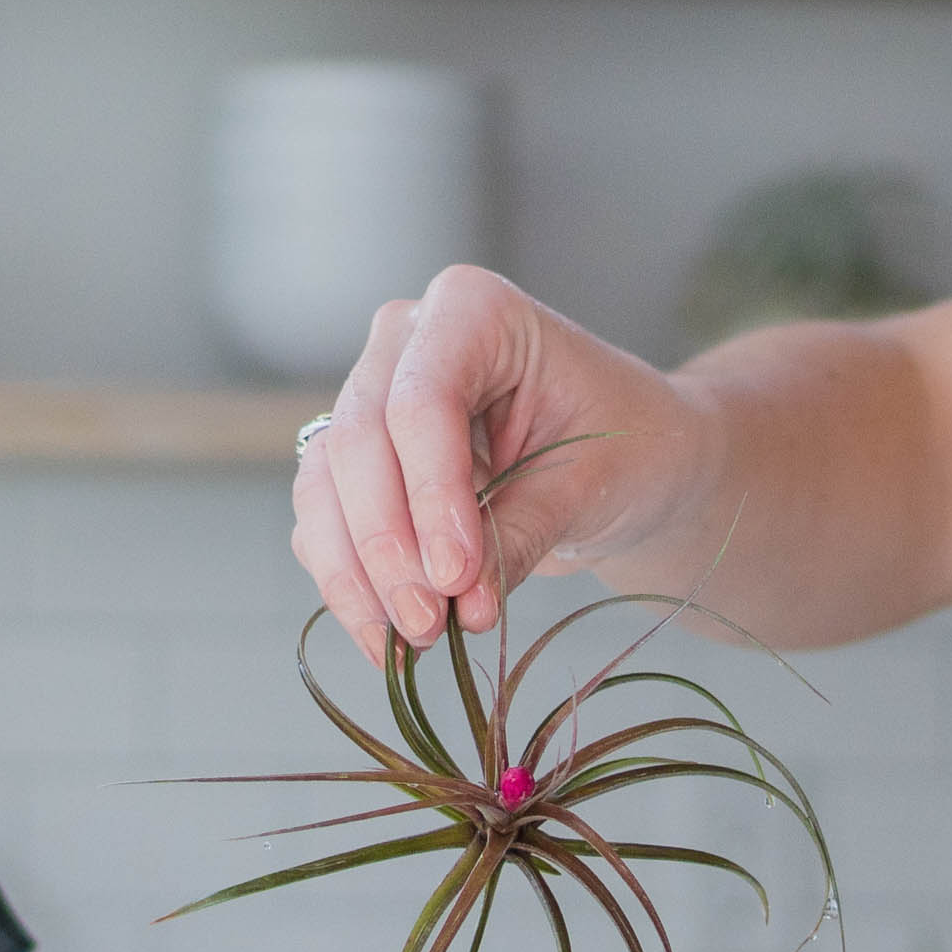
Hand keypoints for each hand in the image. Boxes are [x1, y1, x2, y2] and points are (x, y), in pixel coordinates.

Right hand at [290, 265, 714, 657]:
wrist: (627, 459)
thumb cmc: (627, 446)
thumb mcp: (593, 484)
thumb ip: (523, 534)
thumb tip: (463, 606)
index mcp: (473, 309)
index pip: (421, 402)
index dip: (430, 495)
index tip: (454, 577)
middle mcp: (406, 340)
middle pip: (360, 442)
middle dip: (387, 545)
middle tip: (427, 624)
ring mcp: (370, 395)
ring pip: (325, 484)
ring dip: (356, 572)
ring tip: (407, 642)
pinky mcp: (356, 460)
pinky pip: (324, 521)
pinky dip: (348, 583)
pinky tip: (386, 638)